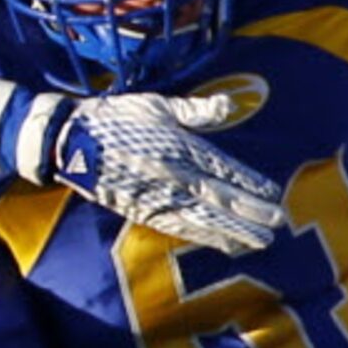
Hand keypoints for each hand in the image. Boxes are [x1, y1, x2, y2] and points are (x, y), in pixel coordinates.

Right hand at [45, 90, 286, 254]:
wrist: (69, 141)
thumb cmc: (114, 116)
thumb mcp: (155, 104)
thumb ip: (193, 110)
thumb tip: (227, 106)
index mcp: (178, 147)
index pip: (222, 169)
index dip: (249, 183)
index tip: (272, 194)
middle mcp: (172, 175)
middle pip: (218, 198)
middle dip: (249, 213)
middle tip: (277, 225)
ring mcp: (156, 196)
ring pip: (202, 218)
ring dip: (232, 231)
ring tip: (257, 242)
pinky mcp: (140, 211)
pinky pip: (177, 227)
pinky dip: (201, 236)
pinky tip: (220, 243)